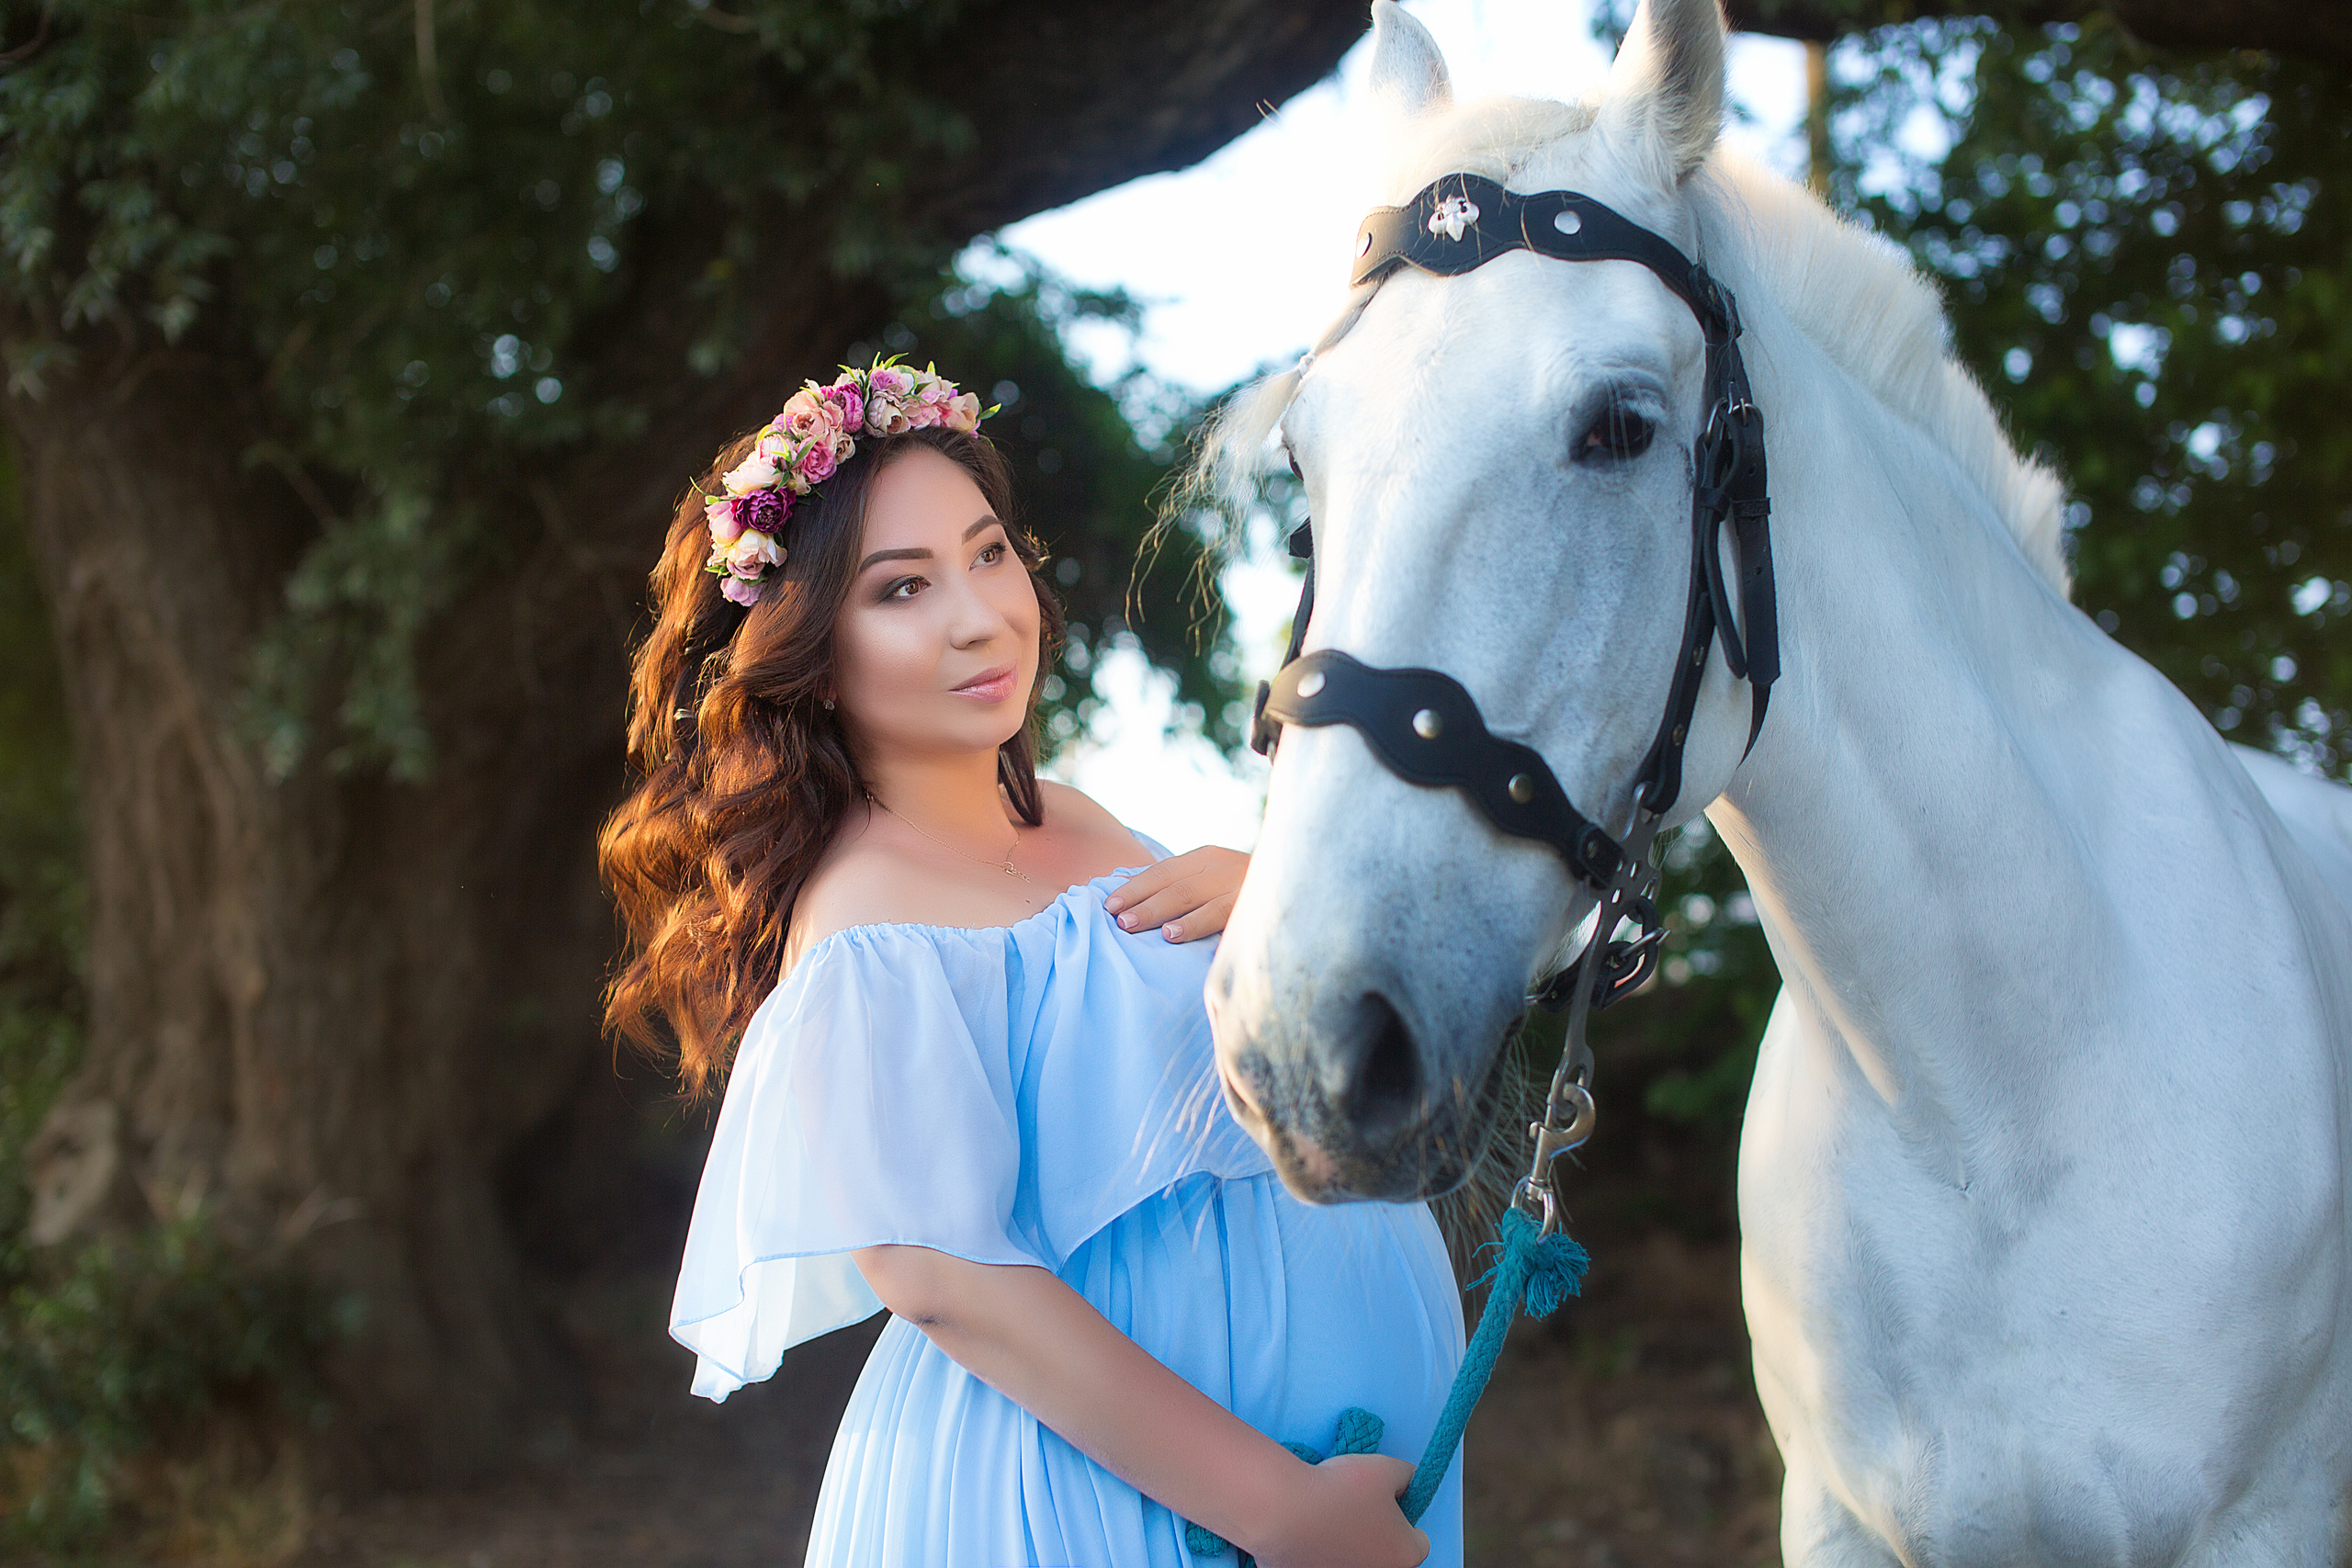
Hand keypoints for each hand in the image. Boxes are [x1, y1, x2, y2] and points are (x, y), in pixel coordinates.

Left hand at [1102, 845, 1248, 942]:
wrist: (1301, 878)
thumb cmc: (1243, 888)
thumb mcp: (1211, 876)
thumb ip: (1178, 883)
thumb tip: (1127, 892)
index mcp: (1205, 858)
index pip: (1163, 872)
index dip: (1135, 887)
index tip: (1109, 904)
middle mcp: (1221, 867)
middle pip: (1174, 885)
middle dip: (1144, 903)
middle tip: (1118, 920)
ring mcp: (1239, 885)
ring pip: (1197, 900)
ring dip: (1168, 915)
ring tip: (1143, 928)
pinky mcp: (1255, 907)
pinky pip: (1224, 917)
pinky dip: (1198, 926)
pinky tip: (1180, 938)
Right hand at [1246, 1453, 1427, 1567]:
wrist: (1283, 1509)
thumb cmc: (1338, 1489)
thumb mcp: (1384, 1467)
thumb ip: (1406, 1475)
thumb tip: (1409, 1480)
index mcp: (1405, 1554)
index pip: (1418, 1540)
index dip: (1404, 1517)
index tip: (1384, 1500)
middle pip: (1387, 1552)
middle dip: (1377, 1532)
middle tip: (1356, 1504)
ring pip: (1356, 1559)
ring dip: (1349, 1543)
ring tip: (1329, 1515)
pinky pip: (1324, 1561)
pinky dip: (1319, 1550)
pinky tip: (1307, 1529)